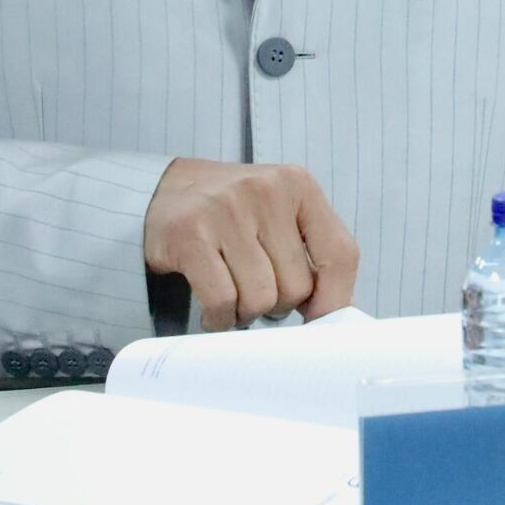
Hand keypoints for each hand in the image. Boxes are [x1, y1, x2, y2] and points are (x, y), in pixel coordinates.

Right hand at [143, 158, 358, 330]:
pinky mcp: (190, 234)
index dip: (335, 300)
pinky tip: (213, 309)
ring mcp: (226, 210)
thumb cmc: (231, 211)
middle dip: (278, 305)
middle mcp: (266, 190)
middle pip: (297, 287)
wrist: (163, 190)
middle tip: (256, 291)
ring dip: (246, 314)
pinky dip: (219, 318)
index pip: (340, 253)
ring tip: (233, 295)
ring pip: (261, 299)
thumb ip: (312, 252)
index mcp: (298, 184)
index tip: (317, 320)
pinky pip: (222, 302)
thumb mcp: (280, 214)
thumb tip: (339, 312)